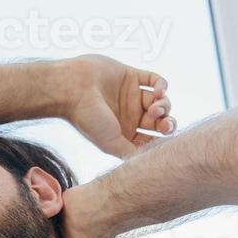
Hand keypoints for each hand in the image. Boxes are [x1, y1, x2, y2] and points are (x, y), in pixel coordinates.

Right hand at [57, 54, 176, 159]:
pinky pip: (155, 80)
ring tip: (155, 108)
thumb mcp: (111, 143)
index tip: (162, 141)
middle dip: (166, 123)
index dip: (161, 140)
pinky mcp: (131, 76)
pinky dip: (162, 86)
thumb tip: (150, 161)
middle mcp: (130, 115)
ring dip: (164, 105)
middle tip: (164, 124)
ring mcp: (131, 95)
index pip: (151, 138)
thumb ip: (131, 152)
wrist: (71, 89)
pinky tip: (158, 92)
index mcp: (125, 132)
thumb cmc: (86, 118)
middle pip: (159, 121)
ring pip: (160, 101)